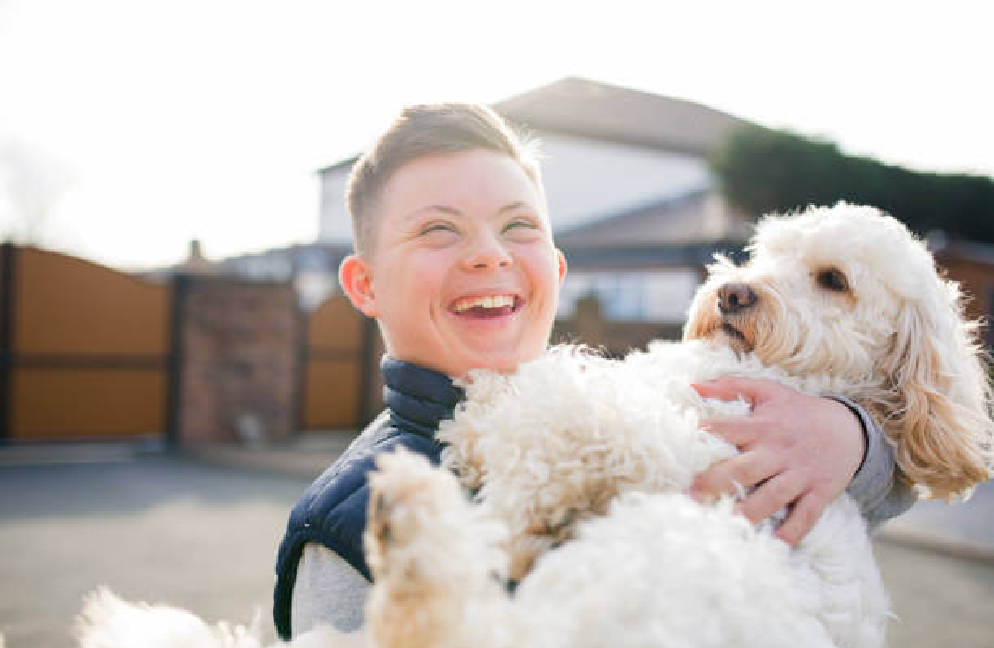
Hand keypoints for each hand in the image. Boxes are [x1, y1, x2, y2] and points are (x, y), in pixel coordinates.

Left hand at [689, 377, 865, 545]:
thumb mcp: (767, 390)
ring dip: (748, 512)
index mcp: (763, 426)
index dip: (707, 434)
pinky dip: (793, 531)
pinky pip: (806, 515)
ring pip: (772, 496)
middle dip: (717, 483)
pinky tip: (775, 545)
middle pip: (745, 469)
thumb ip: (730, 386)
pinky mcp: (819, 492)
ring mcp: (800, 474)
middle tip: (691, 497)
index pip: (730, 429)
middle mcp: (779, 451)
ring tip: (724, 525)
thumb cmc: (798, 410)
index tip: (680, 447)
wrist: (849, 428)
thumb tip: (693, 384)